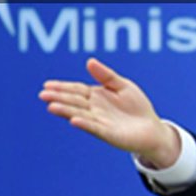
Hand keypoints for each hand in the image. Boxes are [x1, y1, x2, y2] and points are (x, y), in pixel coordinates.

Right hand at [40, 58, 181, 167]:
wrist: (152, 129)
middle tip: (42, 94)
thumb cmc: (137, 107)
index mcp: (96, 96)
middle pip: (74, 101)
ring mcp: (100, 122)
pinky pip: (95, 128)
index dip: (62, 87)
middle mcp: (94, 109)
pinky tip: (73, 120)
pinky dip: (84, 124)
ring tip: (51, 106)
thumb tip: (89, 61)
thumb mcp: (122, 85)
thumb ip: (106, 75)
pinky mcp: (109, 134)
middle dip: (59, 98)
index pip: (76, 90)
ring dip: (66, 111)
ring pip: (80, 114)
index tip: (46, 85)